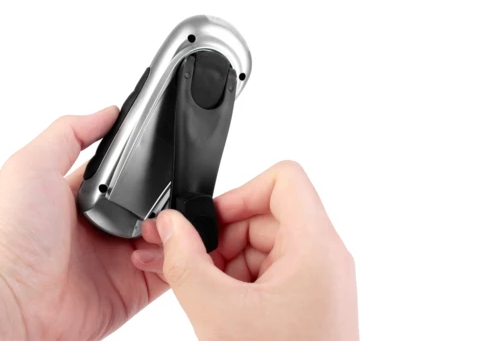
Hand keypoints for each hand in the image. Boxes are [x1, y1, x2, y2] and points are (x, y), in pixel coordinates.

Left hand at [0, 106, 167, 340]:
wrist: (6, 301)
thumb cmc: (8, 235)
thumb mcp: (32, 164)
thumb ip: (71, 132)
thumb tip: (108, 111)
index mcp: (82, 197)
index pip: (130, 175)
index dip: (151, 167)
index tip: (171, 158)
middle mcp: (102, 228)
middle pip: (154, 205)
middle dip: (170, 199)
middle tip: (174, 195)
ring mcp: (118, 260)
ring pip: (169, 237)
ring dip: (178, 229)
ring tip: (170, 224)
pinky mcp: (132, 290)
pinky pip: (170, 272)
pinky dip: (180, 260)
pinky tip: (174, 249)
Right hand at [132, 161, 358, 340]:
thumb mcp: (219, 312)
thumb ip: (185, 261)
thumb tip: (169, 226)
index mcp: (315, 247)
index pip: (283, 179)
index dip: (239, 192)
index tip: (210, 220)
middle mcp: (323, 258)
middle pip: (264, 214)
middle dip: (221, 237)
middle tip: (190, 262)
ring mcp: (316, 281)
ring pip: (261, 245)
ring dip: (224, 262)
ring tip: (197, 290)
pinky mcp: (306, 301)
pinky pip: (267, 272)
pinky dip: (236, 282)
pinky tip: (214, 303)